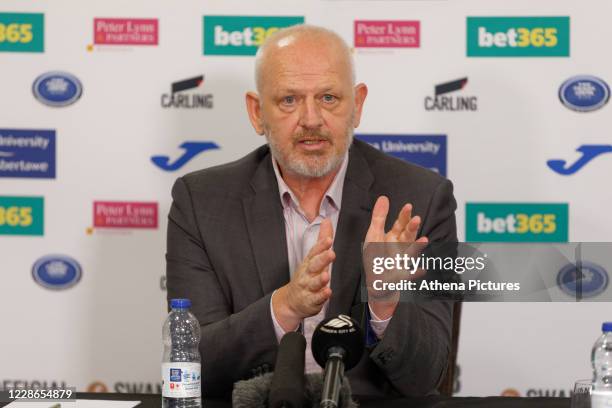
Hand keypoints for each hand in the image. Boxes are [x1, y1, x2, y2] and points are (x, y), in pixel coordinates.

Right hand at [272, 219, 334, 330]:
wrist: (292, 301)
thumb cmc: (306, 276)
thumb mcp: (312, 257)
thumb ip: (321, 240)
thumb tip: (326, 221)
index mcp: (309, 262)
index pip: (315, 251)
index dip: (321, 245)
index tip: (329, 239)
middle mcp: (307, 273)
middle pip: (314, 265)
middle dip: (322, 259)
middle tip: (330, 253)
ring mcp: (308, 287)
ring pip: (314, 282)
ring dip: (320, 279)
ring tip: (326, 275)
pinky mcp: (311, 301)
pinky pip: (316, 298)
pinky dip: (321, 296)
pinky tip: (327, 292)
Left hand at [364, 196, 428, 317]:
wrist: (376, 283)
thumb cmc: (376, 258)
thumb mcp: (374, 235)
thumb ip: (379, 217)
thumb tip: (384, 197)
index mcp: (394, 236)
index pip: (400, 224)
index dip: (404, 216)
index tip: (408, 206)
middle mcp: (400, 247)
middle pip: (408, 235)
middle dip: (412, 228)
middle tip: (416, 219)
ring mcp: (403, 261)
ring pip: (411, 251)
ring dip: (417, 246)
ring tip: (423, 239)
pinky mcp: (402, 275)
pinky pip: (410, 274)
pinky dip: (415, 273)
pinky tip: (421, 270)